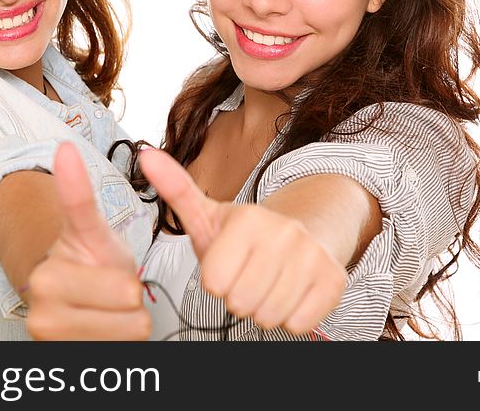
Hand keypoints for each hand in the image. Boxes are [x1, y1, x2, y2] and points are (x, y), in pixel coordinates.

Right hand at [26, 142, 150, 339]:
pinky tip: (104, 329)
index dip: (124, 278)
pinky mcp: (66, 357)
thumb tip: (64, 147)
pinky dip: (122, 341)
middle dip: (130, 296)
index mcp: (48, 275)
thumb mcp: (90, 228)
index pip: (118, 283)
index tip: (116, 269)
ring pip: (131, 330)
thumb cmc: (87, 260)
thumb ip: (77, 193)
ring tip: (107, 309)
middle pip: (129, 303)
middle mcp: (41, 308)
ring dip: (128, 320)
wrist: (69, 299)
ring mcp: (50, 338)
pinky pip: (123, 350)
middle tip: (111, 289)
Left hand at [138, 148, 346, 335]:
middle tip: (247, 275)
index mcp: (248, 218)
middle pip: (240, 302)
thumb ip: (175, 188)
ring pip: (269, 316)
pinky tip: (290, 292)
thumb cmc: (244, 235)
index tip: (226, 263)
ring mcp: (313, 256)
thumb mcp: (207, 214)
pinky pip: (298, 324)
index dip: (216, 280)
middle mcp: (284, 233)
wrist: (303, 232)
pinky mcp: (334, 280)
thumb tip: (145, 155)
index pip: (213, 283)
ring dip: (263, 308)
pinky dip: (290, 317)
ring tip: (267, 283)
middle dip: (239, 297)